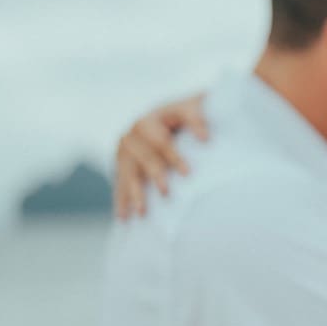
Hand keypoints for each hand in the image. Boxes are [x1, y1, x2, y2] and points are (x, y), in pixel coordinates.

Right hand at [114, 93, 207, 218]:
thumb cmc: (188, 114)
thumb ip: (198, 117)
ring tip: (142, 212)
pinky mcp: (122, 162)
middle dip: (155, 173)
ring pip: (129, 171)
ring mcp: (126, 146)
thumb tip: (206, 138)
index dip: (175, 151)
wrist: (170, 115)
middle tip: (166, 191)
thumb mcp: (194, 108)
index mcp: (155, 116)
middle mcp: (137, 129)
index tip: (193, 164)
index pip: (163, 136)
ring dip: (135, 192)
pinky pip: (121, 183)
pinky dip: (122, 200)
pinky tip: (123, 217)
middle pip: (145, 155)